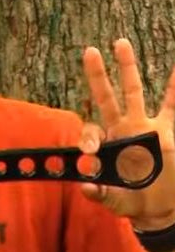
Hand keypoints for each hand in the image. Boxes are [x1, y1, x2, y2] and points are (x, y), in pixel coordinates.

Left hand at [79, 38, 174, 228]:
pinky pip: (172, 106)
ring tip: (121, 43)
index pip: (92, 130)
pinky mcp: (167, 132)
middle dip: (98, 75)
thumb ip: (99, 195)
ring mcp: (145, 127)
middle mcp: (123, 129)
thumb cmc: (132, 202)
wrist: (159, 208)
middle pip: (108, 96)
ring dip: (128, 68)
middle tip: (89, 51)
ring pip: (135, 92)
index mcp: (107, 144)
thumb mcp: (113, 201)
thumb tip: (85, 187)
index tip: (89, 152)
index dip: (88, 137)